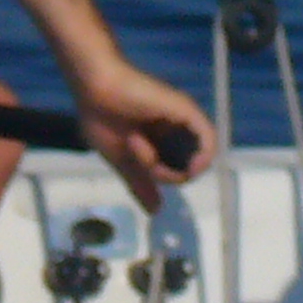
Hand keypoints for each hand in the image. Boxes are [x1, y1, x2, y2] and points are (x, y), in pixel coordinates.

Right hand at [69, 57, 215, 210]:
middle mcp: (176, 130)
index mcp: (161, 141)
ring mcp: (182, 119)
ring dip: (167, 165)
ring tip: (137, 145)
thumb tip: (155, 210)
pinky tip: (184, 163)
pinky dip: (200, 157)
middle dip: (163, 173)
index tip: (141, 172)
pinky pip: (207, 139)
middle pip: (185, 166)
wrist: (94, 92)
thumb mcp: (123, 161)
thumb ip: (140, 184)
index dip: (163, 178)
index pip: (176, 170)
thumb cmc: (103, 120)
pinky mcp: (186, 110)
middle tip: (136, 156)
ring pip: (193, 158)